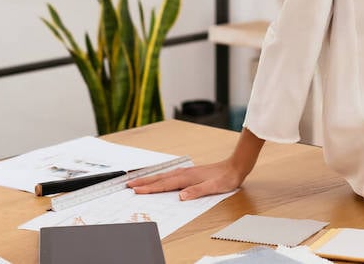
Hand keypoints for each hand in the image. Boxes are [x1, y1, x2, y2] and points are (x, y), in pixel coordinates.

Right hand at [127, 159, 245, 200]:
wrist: (235, 167)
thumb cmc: (225, 178)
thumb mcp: (213, 187)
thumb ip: (196, 191)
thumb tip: (181, 196)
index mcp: (187, 177)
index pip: (164, 184)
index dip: (149, 188)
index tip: (136, 190)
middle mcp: (184, 173)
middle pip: (160, 178)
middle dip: (144, 182)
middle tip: (129, 184)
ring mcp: (186, 171)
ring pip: (164, 176)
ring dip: (150, 179)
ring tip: (138, 181)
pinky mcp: (190, 172)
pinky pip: (170, 175)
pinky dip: (161, 177)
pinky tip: (160, 178)